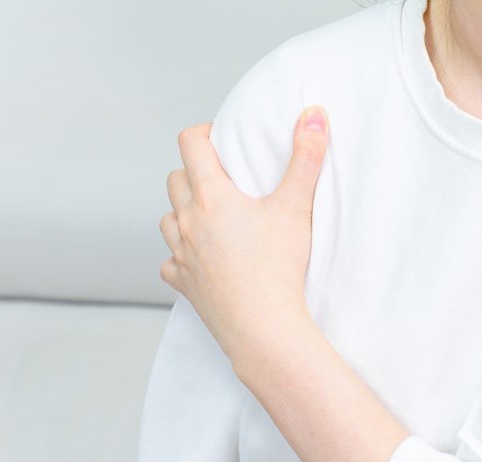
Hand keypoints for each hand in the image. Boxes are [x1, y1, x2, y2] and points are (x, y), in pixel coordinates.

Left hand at [159, 106, 329, 366]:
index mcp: (211, 196)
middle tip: (220, 178)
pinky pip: (170, 263)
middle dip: (193, 172)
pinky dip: (180, 256)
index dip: (202, 134)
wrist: (262, 327)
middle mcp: (188, 221)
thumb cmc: (278, 268)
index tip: (219, 138)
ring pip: (166, 220)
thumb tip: (314, 113)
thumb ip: (306, 158)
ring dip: (182, 212)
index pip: (190, 145)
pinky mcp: (183, 283)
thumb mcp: (296, 207)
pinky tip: (198, 259)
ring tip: (207, 217)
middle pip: (174, 180)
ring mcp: (181, 254)